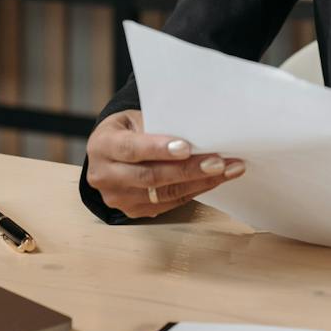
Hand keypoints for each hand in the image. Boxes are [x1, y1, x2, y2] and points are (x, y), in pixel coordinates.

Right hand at [85, 110, 244, 218]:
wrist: (110, 153)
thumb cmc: (128, 130)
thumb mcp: (134, 119)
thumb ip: (157, 127)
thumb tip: (198, 133)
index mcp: (102, 145)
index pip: (132, 149)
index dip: (159, 149)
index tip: (187, 147)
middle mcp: (105, 175)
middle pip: (151, 176)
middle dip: (189, 170)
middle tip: (219, 162)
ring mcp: (118, 197)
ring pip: (164, 193)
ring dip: (200, 182)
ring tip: (228, 170)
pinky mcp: (133, 211)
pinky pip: (169, 203)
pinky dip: (195, 190)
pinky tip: (215, 180)